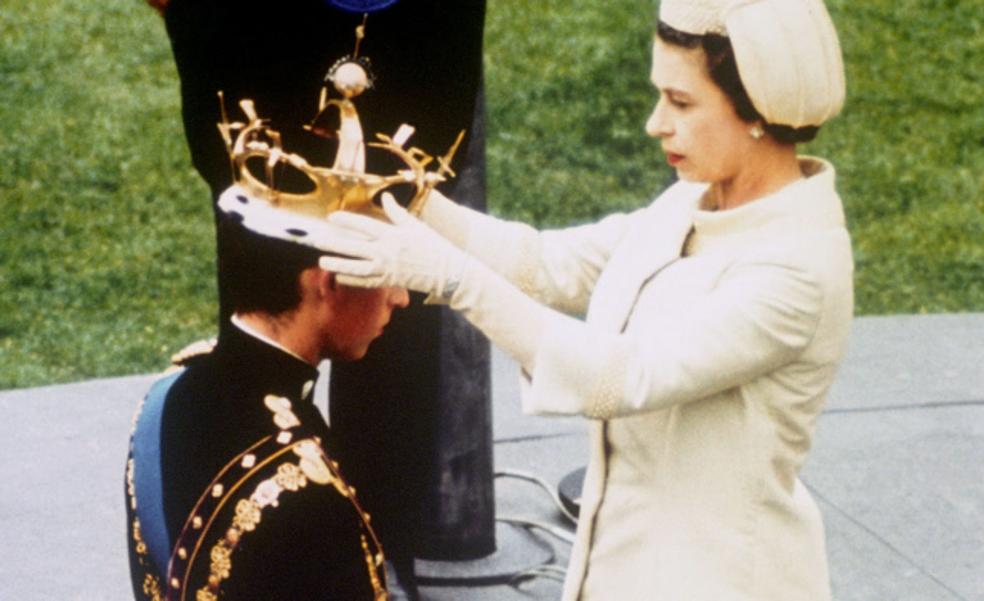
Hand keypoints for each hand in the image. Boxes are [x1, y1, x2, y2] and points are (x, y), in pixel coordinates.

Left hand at [318, 193, 467, 300]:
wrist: (446, 271)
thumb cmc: (431, 245)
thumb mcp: (415, 225)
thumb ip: (396, 212)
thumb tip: (385, 197)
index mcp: (392, 234)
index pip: (364, 225)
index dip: (346, 221)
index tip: (332, 218)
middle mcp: (386, 251)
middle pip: (354, 247)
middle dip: (334, 243)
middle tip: (317, 240)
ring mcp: (386, 268)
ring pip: (356, 267)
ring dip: (338, 264)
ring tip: (323, 261)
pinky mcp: (389, 281)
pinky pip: (366, 281)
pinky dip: (352, 279)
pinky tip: (340, 276)